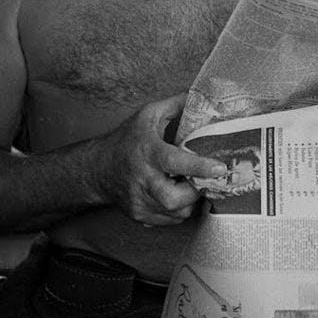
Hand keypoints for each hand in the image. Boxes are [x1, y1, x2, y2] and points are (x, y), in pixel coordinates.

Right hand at [99, 93, 227, 225]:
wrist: (98, 168)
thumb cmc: (126, 140)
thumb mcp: (148, 115)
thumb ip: (175, 106)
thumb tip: (200, 97)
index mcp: (147, 152)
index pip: (175, 162)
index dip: (199, 166)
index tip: (220, 167)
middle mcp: (142, 179)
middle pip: (174, 198)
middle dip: (194, 191)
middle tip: (199, 179)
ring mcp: (139, 200)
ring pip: (176, 213)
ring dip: (189, 201)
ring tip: (187, 185)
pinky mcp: (139, 215)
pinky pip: (169, 220)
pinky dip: (179, 209)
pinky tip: (176, 194)